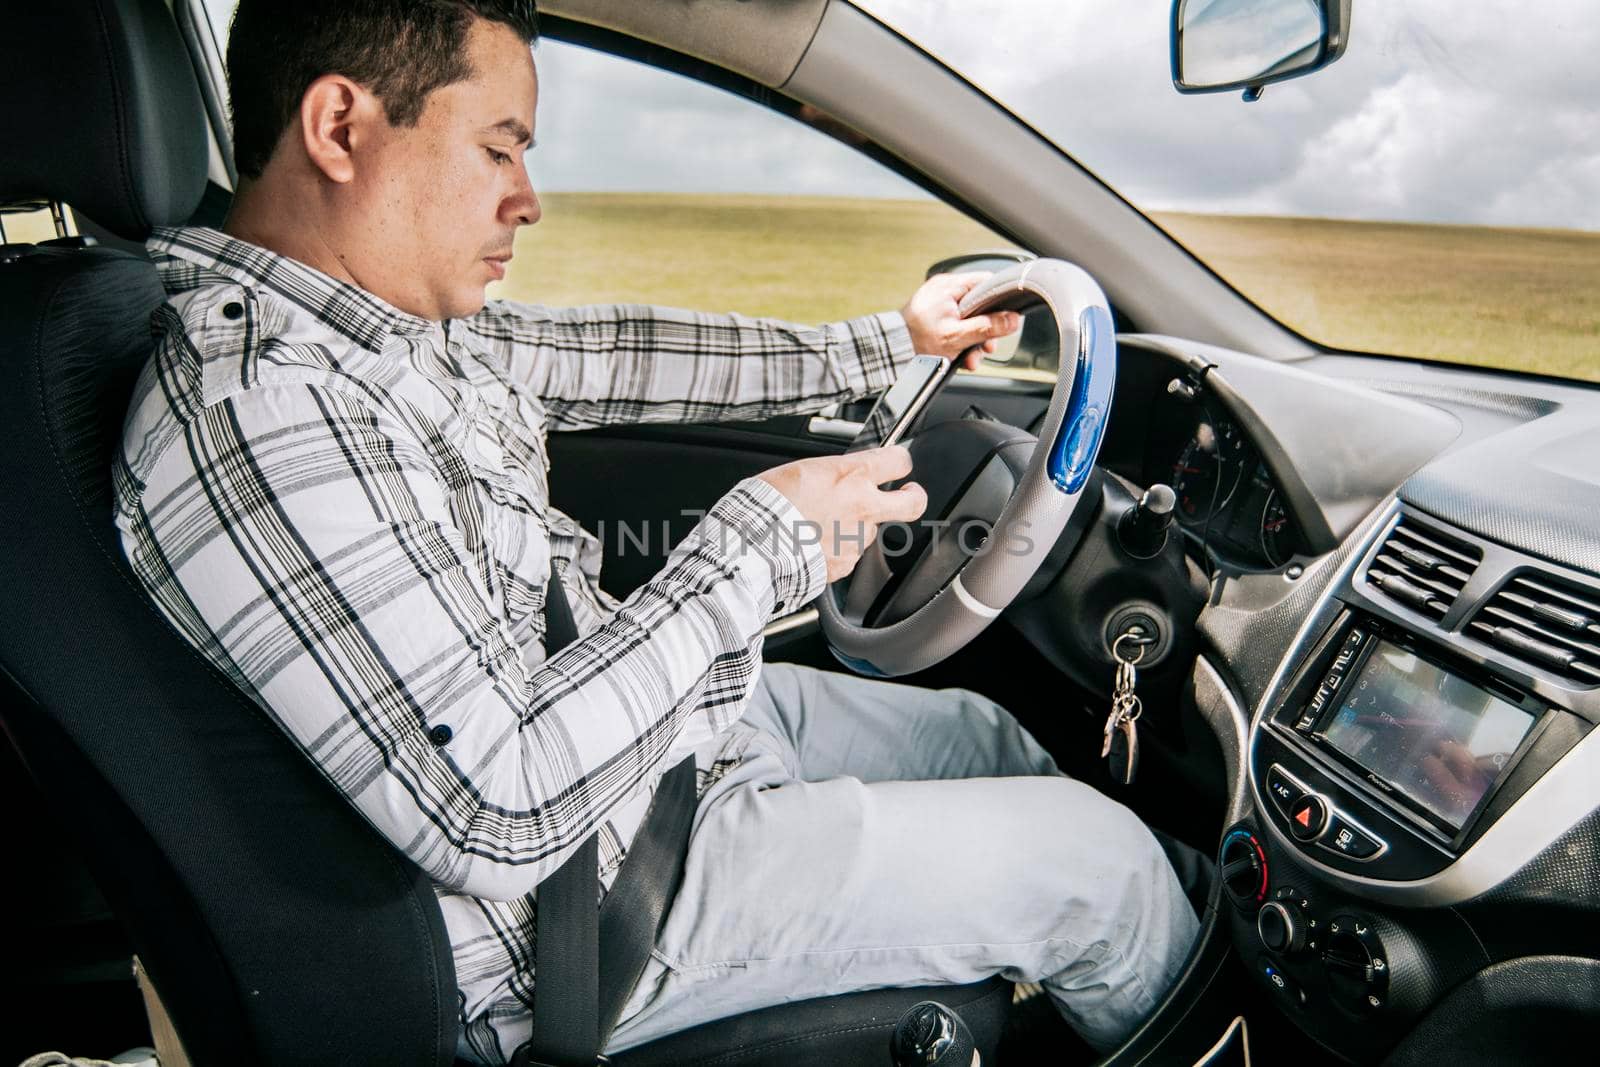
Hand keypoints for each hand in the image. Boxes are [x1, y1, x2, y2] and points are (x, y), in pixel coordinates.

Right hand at [757, 446, 927, 581]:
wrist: (756, 546)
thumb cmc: (767, 505)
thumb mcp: (798, 471)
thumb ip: (828, 475)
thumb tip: (833, 479)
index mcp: (851, 476)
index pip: (897, 461)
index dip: (899, 462)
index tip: (896, 465)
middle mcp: (863, 506)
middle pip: (912, 502)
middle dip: (914, 497)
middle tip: (908, 495)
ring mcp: (857, 539)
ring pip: (869, 531)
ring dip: (854, 529)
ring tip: (819, 528)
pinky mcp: (845, 564)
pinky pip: (848, 555)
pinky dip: (836, 551)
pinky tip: (813, 547)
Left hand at [900, 271, 1022, 370]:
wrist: (889, 354)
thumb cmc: (915, 342)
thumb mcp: (957, 337)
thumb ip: (987, 327)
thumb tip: (1013, 320)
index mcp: (949, 286)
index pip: (988, 283)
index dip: (1001, 302)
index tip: (1006, 320)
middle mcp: (944, 291)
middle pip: (981, 306)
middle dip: (986, 331)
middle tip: (986, 348)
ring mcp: (939, 305)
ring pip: (970, 320)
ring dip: (974, 342)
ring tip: (970, 359)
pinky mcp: (934, 318)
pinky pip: (957, 326)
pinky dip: (961, 342)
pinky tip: (960, 357)